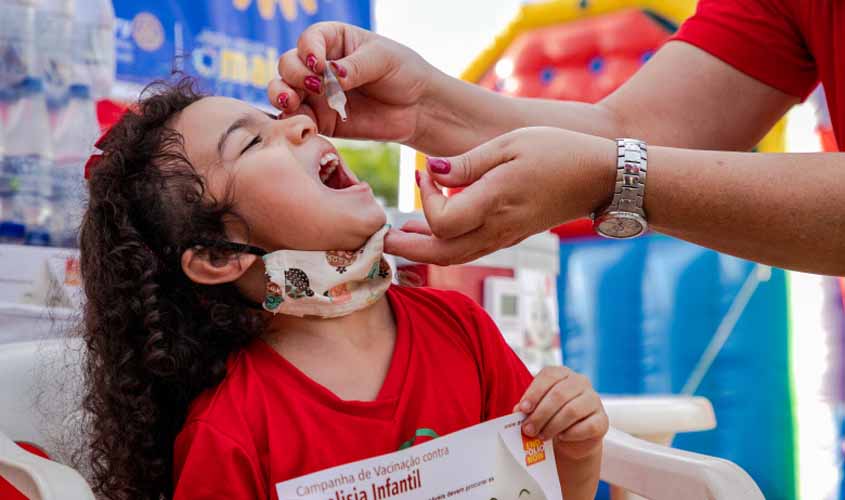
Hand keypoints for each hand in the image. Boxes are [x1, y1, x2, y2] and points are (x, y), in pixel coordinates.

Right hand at [269, 22, 435, 143]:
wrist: (418, 108)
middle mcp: (319, 65)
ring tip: (292, 102)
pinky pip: (298, 119)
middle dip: (294, 74)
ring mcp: (317, 94)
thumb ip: (355, 66)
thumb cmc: (403, 73)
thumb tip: (331, 75)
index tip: (319, 64)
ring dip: (281, 95)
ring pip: (283, 90)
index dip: (308, 51)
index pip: (308, 40)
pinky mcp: (321, 120)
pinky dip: (293, 121)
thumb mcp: (383, 59)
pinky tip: (303, 123)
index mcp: (333, 40)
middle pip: (288, 64)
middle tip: (316, 86)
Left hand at [384, 127, 615, 264]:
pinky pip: (472, 250)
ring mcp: (506, 236)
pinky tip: (433, 233)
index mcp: (495, 201)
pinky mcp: (512, 236)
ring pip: (457, 257)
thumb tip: (431, 173)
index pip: (443, 221)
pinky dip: (447, 247)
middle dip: (409, 248)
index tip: (424, 174)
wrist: (601, 177)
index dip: (425, 200)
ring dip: (424, 251)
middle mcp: (498, 227)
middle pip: (443, 252)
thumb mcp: (509, 144)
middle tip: (381, 238)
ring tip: (399, 239)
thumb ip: (466, 163)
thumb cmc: (557, 151)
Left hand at [515, 366, 608, 461]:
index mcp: (563, 373)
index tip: (522, 409)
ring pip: (572, 411)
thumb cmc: (551, 417)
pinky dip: (571, 433)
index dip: (534, 393)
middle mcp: (580, 382)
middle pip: (559, 394)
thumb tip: (518, 411)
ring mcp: (594, 400)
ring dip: (552, 426)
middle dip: (540, 414)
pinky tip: (561, 437)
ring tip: (541, 436)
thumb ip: (528, 407)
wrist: (573, 437)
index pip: (548, 376)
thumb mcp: (537, 408)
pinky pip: (587, 426)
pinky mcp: (602, 420)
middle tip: (528, 429)